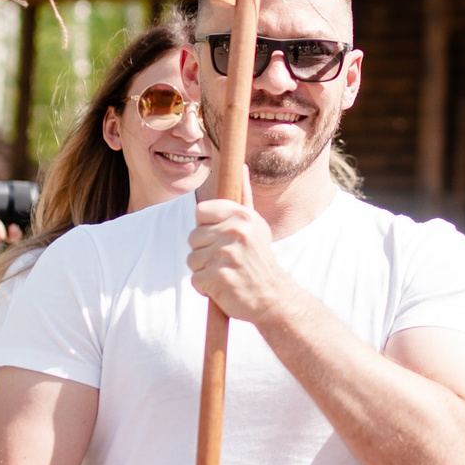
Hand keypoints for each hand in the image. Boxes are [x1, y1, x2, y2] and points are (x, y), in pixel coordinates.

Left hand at [187, 200, 293, 326]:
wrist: (273, 298)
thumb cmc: (259, 260)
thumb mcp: (256, 226)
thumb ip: (244, 198)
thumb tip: (241, 166)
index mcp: (243, 216)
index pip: (200, 211)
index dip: (206, 227)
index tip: (221, 238)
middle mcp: (235, 232)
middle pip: (192, 236)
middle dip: (204, 251)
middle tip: (227, 260)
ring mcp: (226, 255)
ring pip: (192, 259)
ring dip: (204, 270)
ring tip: (226, 273)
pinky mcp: (218, 277)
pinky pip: (195, 279)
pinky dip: (206, 287)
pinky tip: (223, 286)